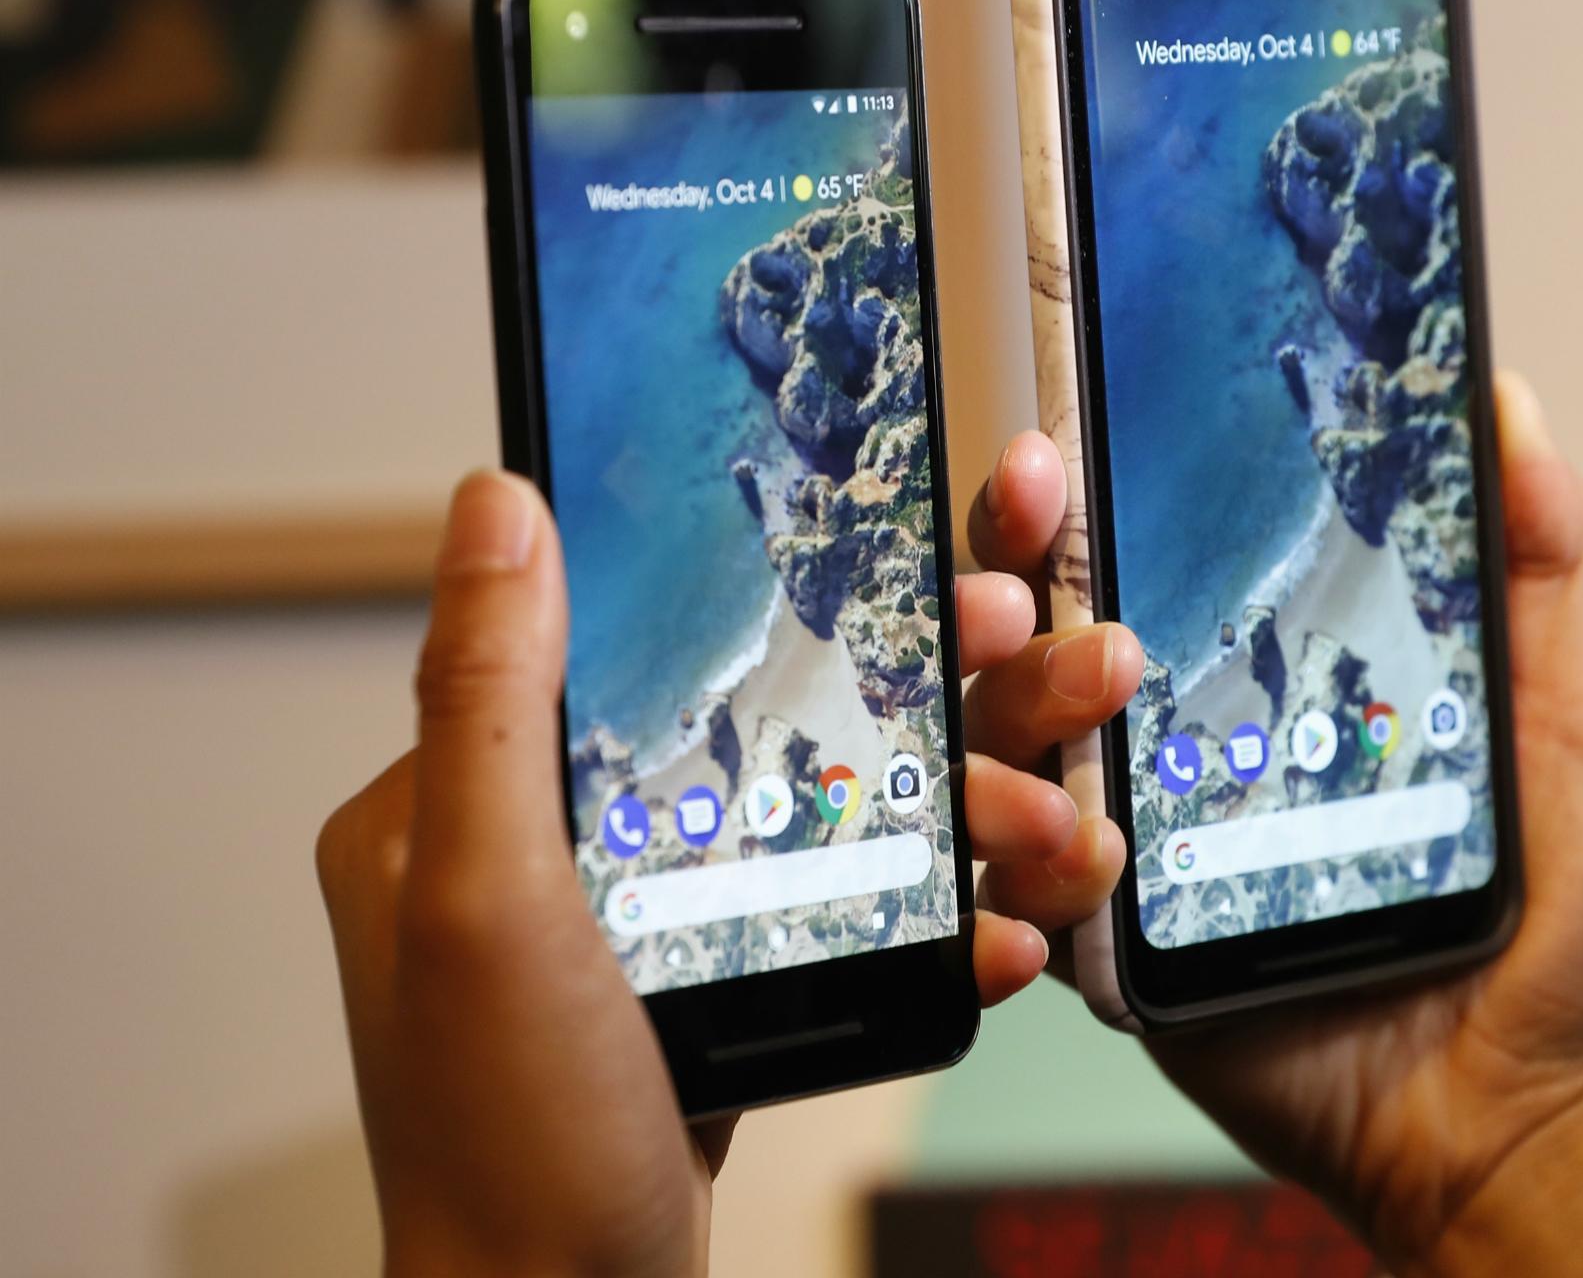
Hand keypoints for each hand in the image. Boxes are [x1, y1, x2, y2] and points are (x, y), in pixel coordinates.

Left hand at [315, 471, 1132, 1277]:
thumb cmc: (513, 1145)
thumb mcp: (492, 900)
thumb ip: (490, 700)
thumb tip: (498, 503)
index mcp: (461, 803)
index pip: (635, 637)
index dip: (792, 597)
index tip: (929, 579)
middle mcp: (547, 847)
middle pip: (755, 717)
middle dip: (919, 706)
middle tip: (1039, 679)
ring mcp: (637, 920)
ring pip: (817, 812)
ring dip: (954, 813)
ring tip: (1054, 828)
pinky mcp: (707, 983)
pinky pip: (833, 911)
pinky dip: (927, 917)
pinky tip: (1005, 924)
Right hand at [974, 382, 1582, 1275]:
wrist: (1508, 1097)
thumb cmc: (1538, 901)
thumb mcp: (1566, 716)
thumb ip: (1542, 565)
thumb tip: (1508, 400)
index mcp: (1232, 658)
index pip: (1102, 549)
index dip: (1045, 500)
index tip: (1047, 468)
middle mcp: (1147, 736)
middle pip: (1007, 644)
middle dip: (998, 619)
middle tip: (1049, 630)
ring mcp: (1112, 843)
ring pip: (982, 768)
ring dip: (1001, 769)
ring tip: (1084, 816)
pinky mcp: (1101, 955)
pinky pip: (1001, 916)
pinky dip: (1006, 909)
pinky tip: (1056, 923)